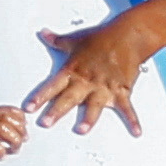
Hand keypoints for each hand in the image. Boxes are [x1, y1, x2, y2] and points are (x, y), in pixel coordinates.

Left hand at [27, 18, 153, 135]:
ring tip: (81, 130)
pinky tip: (136, 131)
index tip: (29, 108)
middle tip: (45, 123)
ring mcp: (104, 87)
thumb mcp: (75, 39)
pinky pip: (127, 107)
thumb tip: (43, 34)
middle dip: (56, 111)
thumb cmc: (101, 37)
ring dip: (88, 118)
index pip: (52, 85)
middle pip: (69, 98)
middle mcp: (87, 81)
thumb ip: (57, 41)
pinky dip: (133, 120)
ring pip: (94, 105)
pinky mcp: (122, 90)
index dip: (39, 96)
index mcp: (73, 70)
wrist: (128, 36)